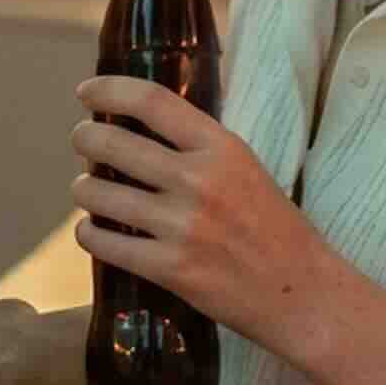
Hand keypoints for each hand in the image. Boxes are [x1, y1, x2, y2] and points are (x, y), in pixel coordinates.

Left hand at [71, 77, 329, 357]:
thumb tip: (142, 126)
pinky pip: (104, 243)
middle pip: (112, 143)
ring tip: (88, 191)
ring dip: (84, 190)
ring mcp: (182, 227)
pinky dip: (89, 234)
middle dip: (84, 139)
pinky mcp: (170, 269)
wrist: (303, 294)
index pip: (151, 101)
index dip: (109, 90)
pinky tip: (92, 230)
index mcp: (222, 148)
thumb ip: (200, 148)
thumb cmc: (276, 230)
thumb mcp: (246, 169)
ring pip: (98, 195)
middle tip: (82, 141)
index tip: (87, 92)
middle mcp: (199, 181)